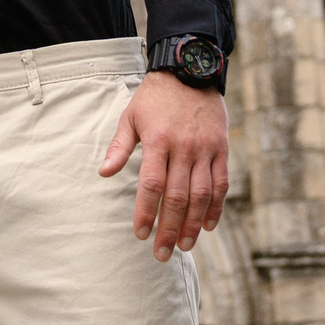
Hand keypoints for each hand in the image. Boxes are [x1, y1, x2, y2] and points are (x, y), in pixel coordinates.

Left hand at [100, 71, 227, 260]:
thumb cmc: (154, 97)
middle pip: (176, 197)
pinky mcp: (221, 148)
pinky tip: (207, 226)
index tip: (140, 234)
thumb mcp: (131, 116)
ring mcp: (205, 149)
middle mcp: (183, 147)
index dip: (145, 212)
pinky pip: (221, 183)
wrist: (190, 70)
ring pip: (201, 195)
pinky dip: (216, 207)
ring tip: (184, 246)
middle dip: (169, 229)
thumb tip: (103, 173)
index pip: (151, 185)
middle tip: (162, 254)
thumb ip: (119, 146)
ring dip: (192, 224)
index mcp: (157, 140)